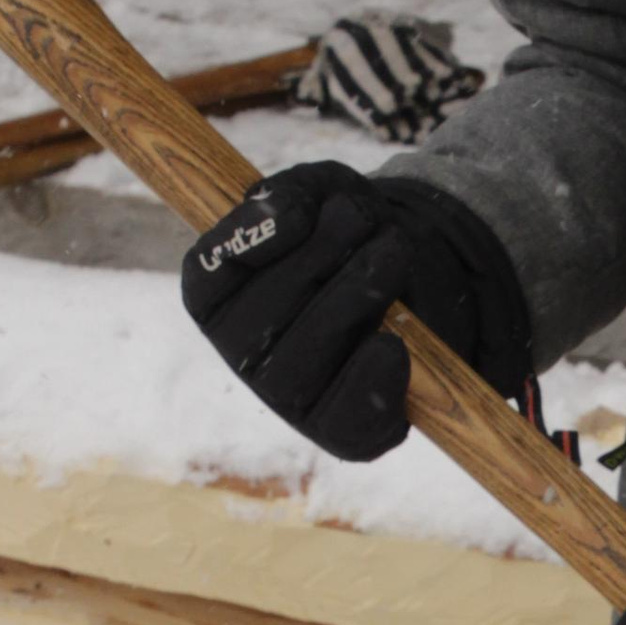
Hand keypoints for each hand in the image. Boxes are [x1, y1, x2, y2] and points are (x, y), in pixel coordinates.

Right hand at [182, 162, 529, 460]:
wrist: (419, 280)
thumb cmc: (353, 234)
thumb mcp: (323, 192)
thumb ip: (293, 192)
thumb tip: (283, 215)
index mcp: (221, 298)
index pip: (206, 275)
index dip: (244, 243)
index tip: (300, 211)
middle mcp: (243, 355)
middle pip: (261, 316)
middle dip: (319, 258)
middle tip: (364, 219)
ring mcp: (288, 399)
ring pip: (300, 364)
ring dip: (351, 298)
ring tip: (393, 250)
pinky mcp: (339, 432)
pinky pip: (344, 420)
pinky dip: (370, 379)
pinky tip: (393, 341)